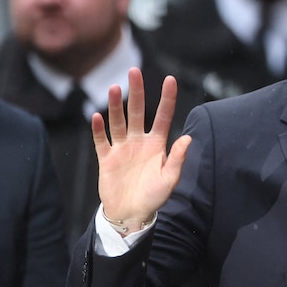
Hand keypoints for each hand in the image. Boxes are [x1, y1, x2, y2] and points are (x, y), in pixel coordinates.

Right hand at [92, 67, 191, 233]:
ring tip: (113, 88)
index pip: (162, 116)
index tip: (169, 79)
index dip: (166, 98)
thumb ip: (177, 158)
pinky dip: (99, 129)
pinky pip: (101, 140)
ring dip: (115, 105)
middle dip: (136, 92)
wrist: (131, 215)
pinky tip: (97, 117)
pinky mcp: (106, 158)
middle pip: (136, 111)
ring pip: (118, 121)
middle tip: (134, 71)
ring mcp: (121, 148)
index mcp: (156, 144)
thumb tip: (188, 137)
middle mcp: (138, 141)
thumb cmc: (153, 198)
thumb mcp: (169, 180)